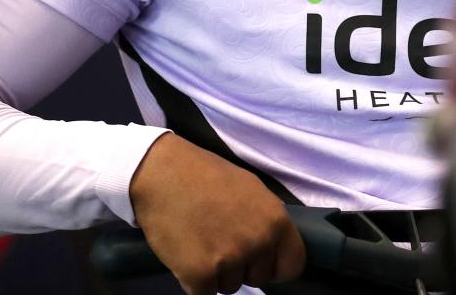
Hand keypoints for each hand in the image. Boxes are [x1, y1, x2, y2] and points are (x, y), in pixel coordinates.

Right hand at [128, 133, 304, 294]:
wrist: (163, 173)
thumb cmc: (206, 175)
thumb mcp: (251, 189)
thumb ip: (266, 219)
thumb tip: (274, 243)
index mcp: (276, 220)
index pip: (293, 264)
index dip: (276, 266)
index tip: (262, 263)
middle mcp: (258, 242)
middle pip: (258, 277)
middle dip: (241, 267)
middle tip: (220, 241)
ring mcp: (230, 260)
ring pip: (229, 286)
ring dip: (216, 273)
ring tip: (201, 241)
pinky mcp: (200, 275)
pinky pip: (203, 294)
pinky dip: (193, 281)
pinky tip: (187, 254)